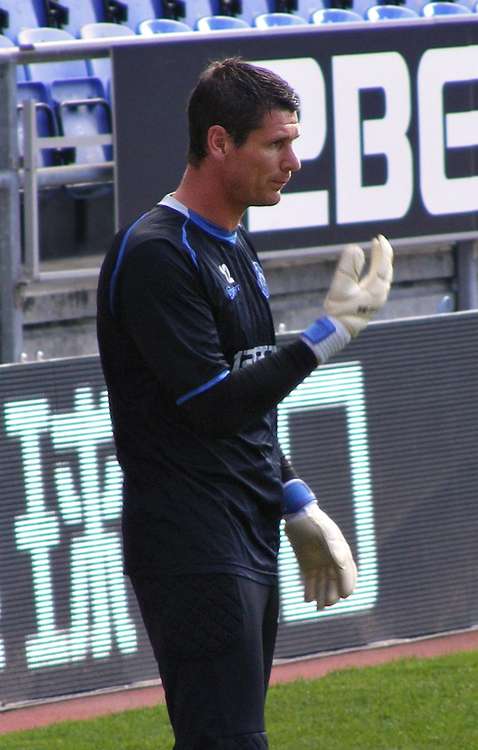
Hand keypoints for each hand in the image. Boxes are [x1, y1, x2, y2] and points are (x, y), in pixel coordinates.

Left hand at [284, 501, 356, 609]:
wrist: (297, 515)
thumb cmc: (315, 523)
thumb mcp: (327, 536)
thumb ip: (336, 550)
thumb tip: (344, 566)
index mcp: (341, 553)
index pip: (348, 573)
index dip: (348, 584)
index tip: (345, 595)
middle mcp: (331, 561)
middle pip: (335, 583)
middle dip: (332, 594)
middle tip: (328, 603)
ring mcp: (319, 564)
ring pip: (322, 585)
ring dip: (321, 596)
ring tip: (318, 607)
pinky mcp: (306, 566)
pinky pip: (310, 582)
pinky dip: (309, 591)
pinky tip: (307, 599)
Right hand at [301, 234, 393, 363]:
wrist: (339, 330)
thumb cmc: (339, 310)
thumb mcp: (340, 286)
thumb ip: (348, 267)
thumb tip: (356, 248)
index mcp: (376, 289)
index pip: (383, 264)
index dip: (382, 250)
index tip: (378, 238)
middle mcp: (381, 293)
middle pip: (386, 269)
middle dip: (384, 254)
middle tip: (379, 241)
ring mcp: (378, 298)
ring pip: (384, 276)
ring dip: (381, 262)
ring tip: (377, 251)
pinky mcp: (372, 302)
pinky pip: (379, 281)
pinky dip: (377, 271)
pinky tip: (372, 268)